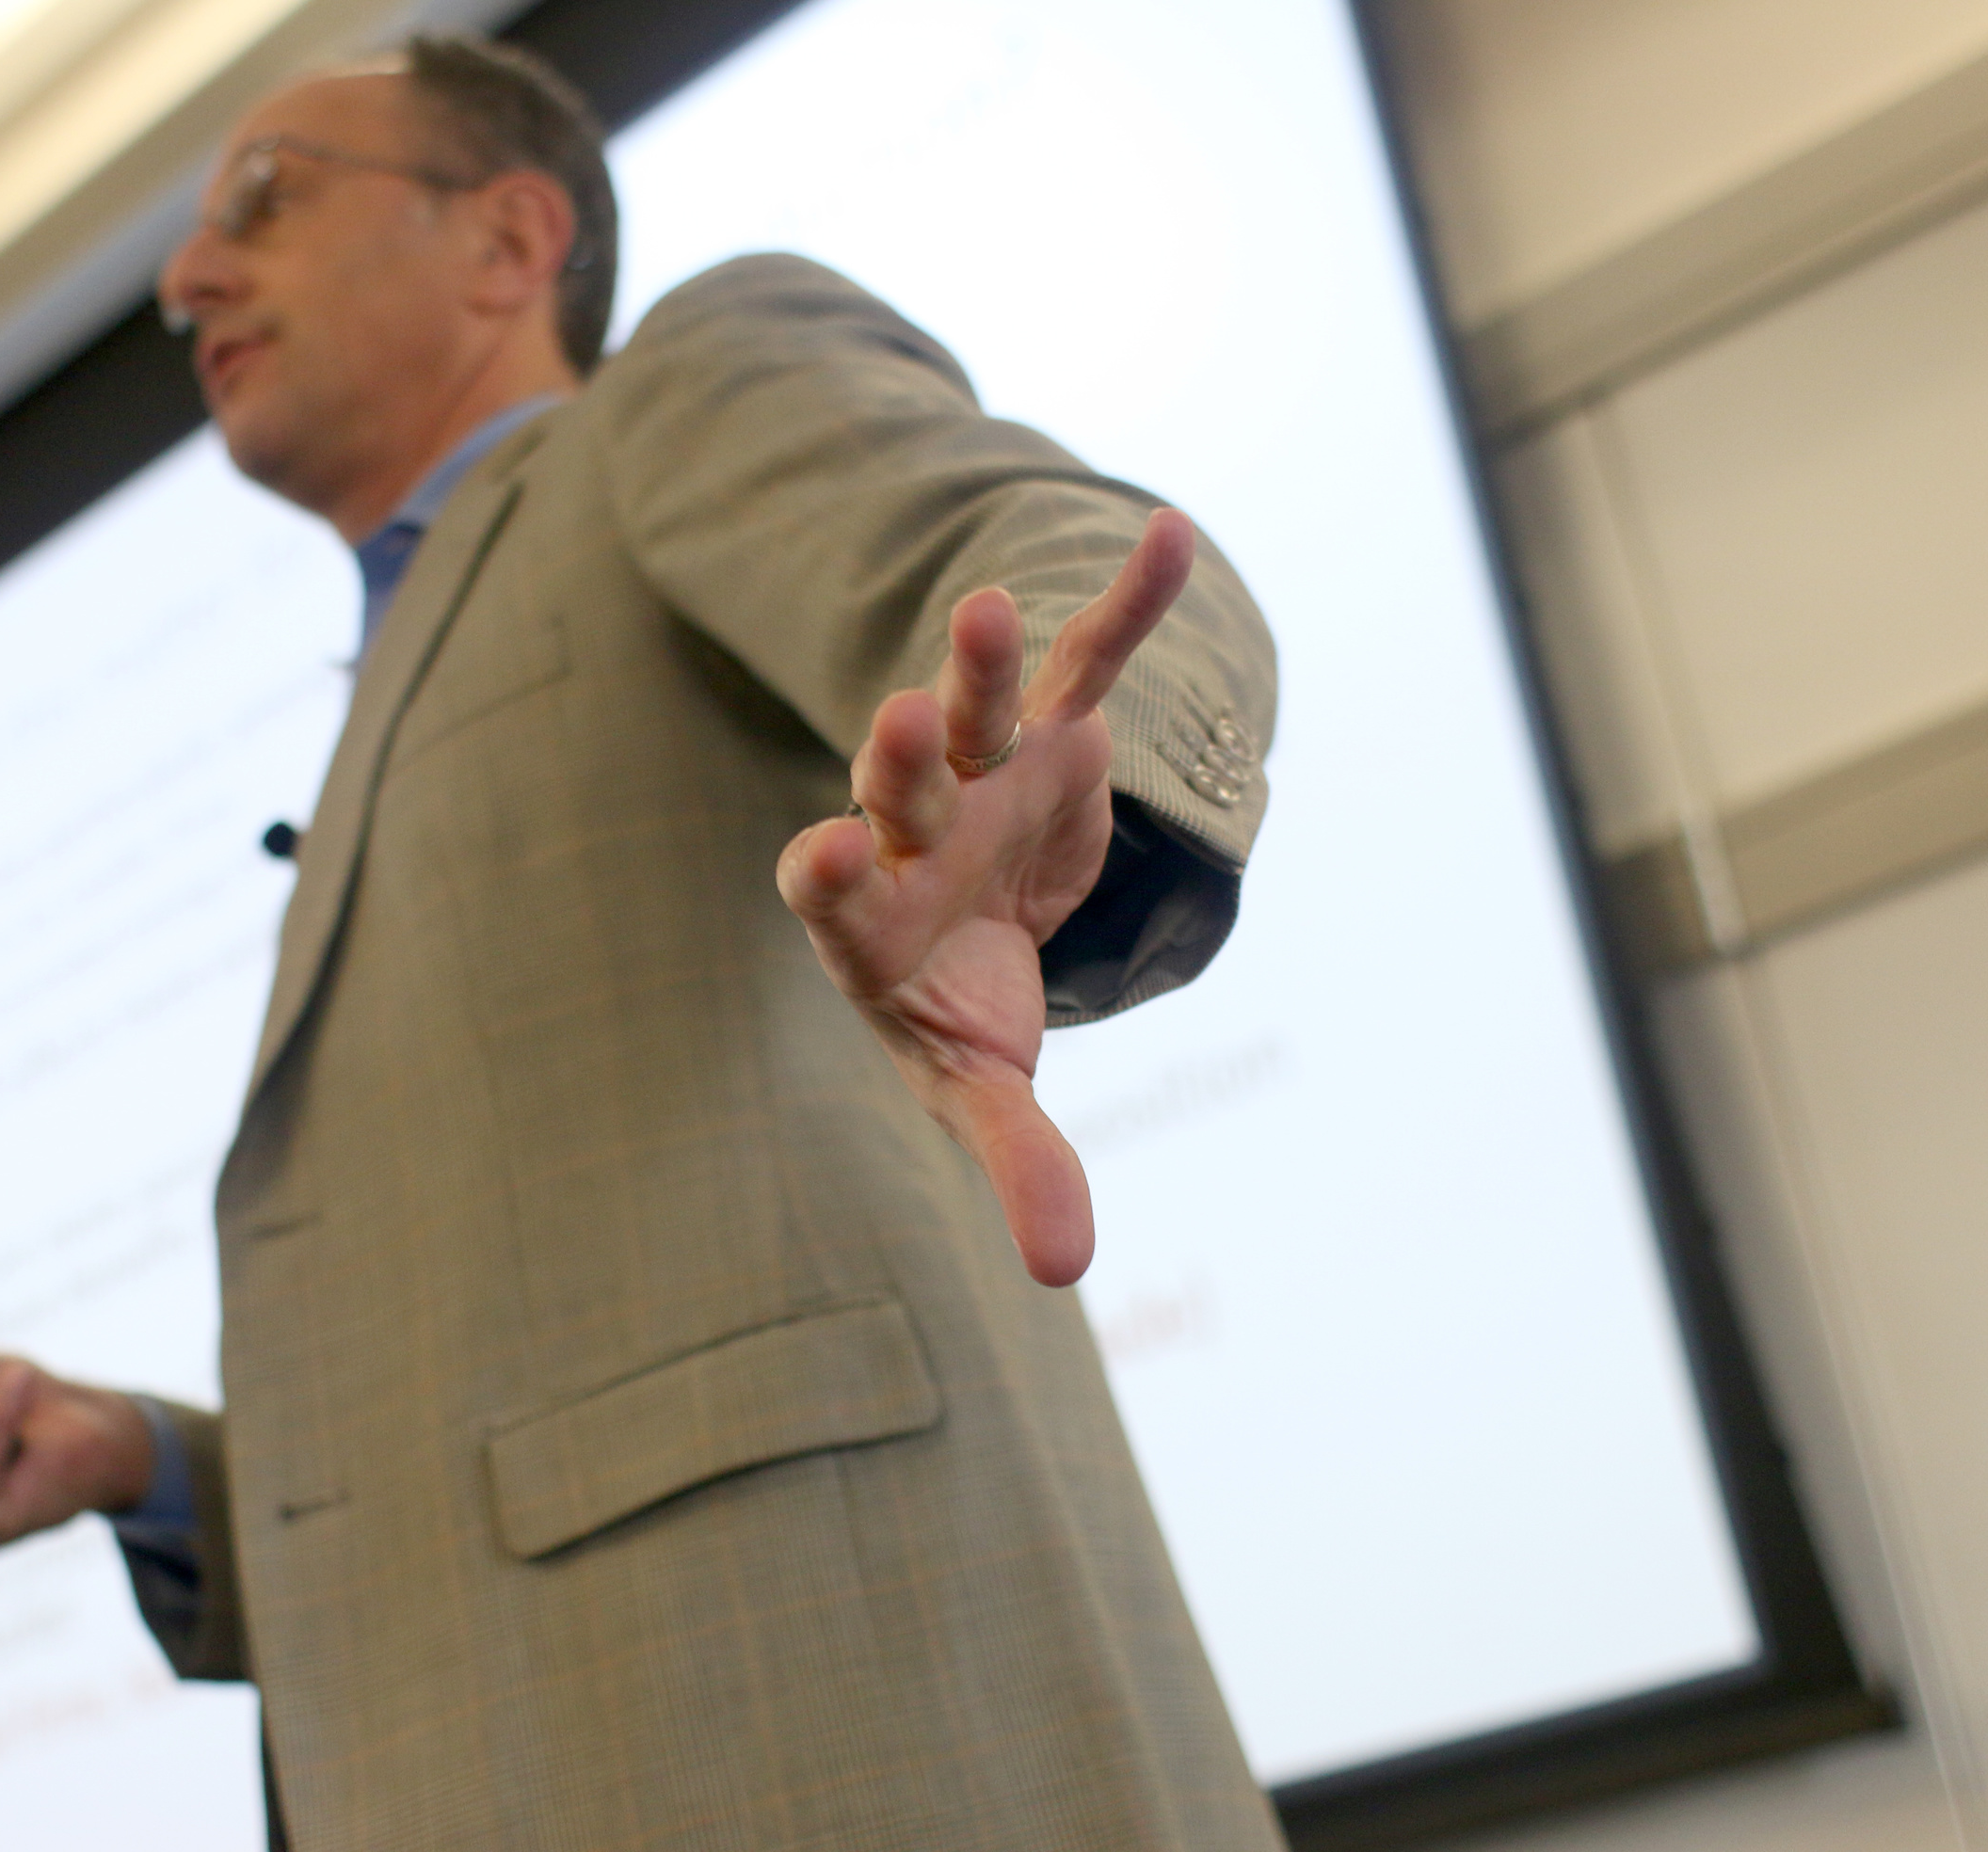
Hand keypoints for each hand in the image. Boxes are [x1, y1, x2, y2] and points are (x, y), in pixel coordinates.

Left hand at [777, 508, 1198, 1287]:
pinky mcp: (1051, 738)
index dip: (825, 876)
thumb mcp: (981, 1088)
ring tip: (991, 606)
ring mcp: (980, 774)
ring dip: (979, 665)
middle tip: (891, 723)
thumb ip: (1016, 1164)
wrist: (974, 925)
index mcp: (871, 923)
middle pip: (897, 788)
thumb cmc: (957, 1011)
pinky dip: (1125, 607)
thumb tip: (1067, 1275)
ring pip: (972, 710)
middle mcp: (912, 834)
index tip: (821, 861)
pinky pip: (1088, 662)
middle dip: (898, 759)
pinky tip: (1166, 533)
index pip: (830, 891)